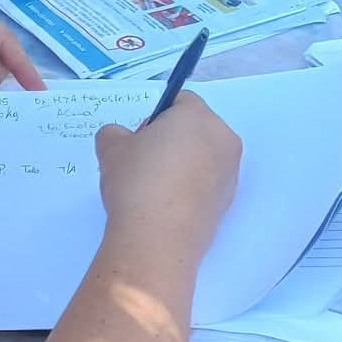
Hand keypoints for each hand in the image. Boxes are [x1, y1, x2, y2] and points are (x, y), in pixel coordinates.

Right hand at [94, 95, 240, 261]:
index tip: (140, 139)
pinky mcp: (228, 202)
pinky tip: (166, 206)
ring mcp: (230, 172)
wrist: (157, 240)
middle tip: (144, 162)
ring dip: (183, 164)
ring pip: (204, 156)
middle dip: (172, 139)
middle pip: (196, 128)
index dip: (157, 117)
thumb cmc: (137, 182)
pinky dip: (191, 187)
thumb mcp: (111, 148)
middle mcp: (222, 139)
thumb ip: (115, 133)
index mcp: (198, 116)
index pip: (180, 100)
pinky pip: (207, 183)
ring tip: (154, 188)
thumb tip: (121, 138)